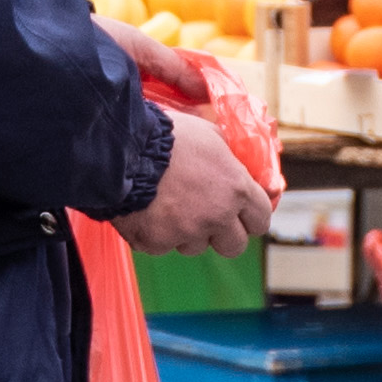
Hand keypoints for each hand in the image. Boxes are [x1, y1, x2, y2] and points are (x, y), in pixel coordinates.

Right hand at [119, 91, 278, 259]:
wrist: (121, 146)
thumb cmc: (168, 135)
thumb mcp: (212, 135)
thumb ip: (237, 161)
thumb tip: (258, 178)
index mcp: (236, 189)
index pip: (261, 219)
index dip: (251, 216)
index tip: (241, 212)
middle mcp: (216, 216)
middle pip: (234, 245)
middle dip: (224, 234)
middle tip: (208, 216)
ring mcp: (186, 232)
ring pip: (196, 246)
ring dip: (188, 232)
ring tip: (168, 204)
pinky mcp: (156, 242)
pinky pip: (163, 246)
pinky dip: (157, 233)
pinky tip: (148, 209)